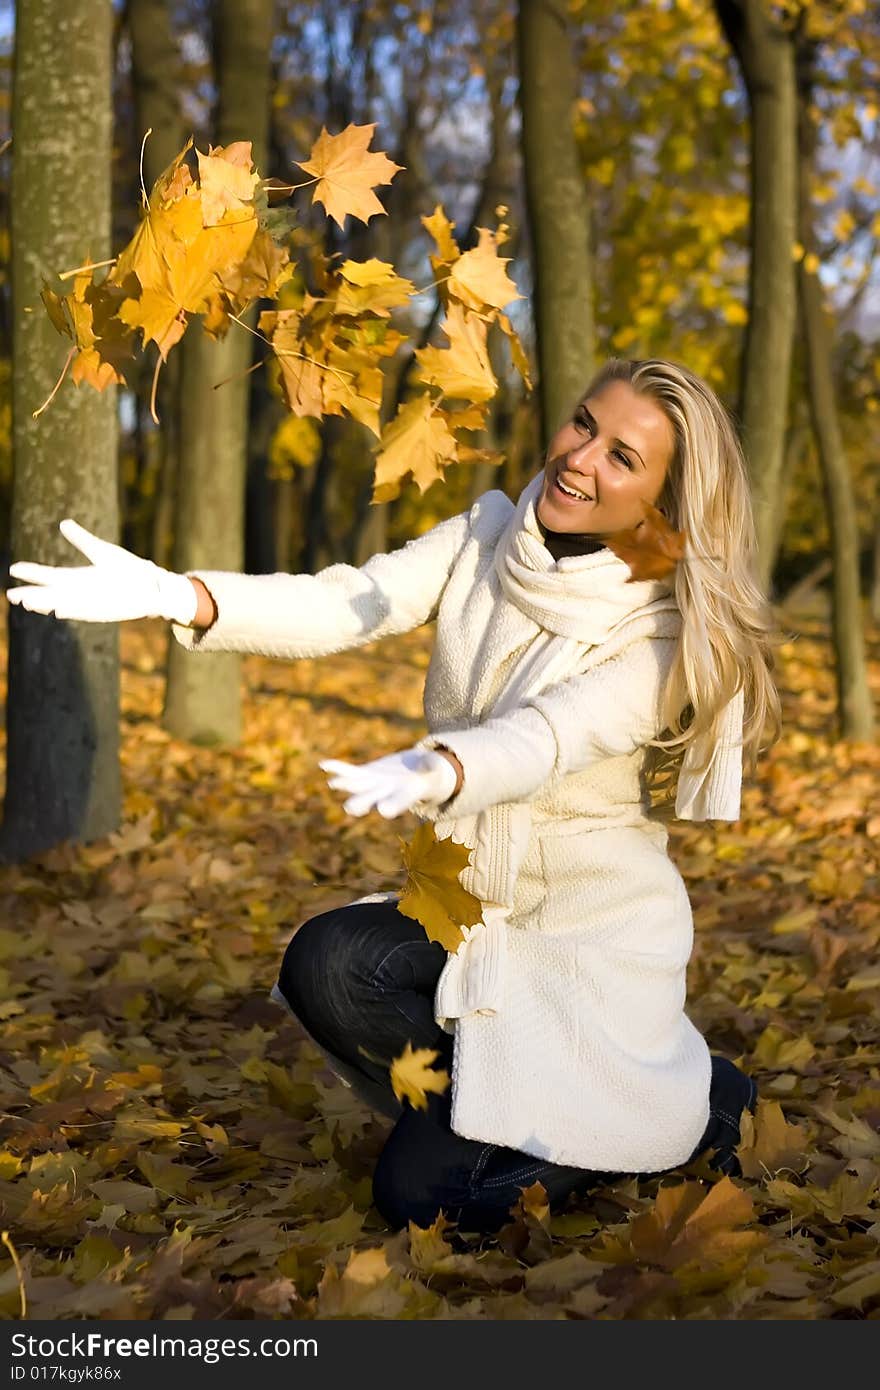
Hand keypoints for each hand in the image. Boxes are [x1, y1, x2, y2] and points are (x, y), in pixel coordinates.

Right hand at [6, 519, 198, 624]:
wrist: (151, 586)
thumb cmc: (127, 568)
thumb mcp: (101, 551)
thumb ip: (81, 539)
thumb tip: (63, 523)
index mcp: (78, 577)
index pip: (49, 575)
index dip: (32, 573)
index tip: (13, 569)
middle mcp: (81, 592)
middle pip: (51, 593)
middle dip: (32, 594)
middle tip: (11, 595)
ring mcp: (91, 602)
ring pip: (63, 605)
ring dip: (47, 605)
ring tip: (29, 603)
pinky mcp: (104, 611)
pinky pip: (84, 612)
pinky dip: (72, 612)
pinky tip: (59, 611)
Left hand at [319, 748, 459, 818]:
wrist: (418, 775)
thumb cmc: (430, 774)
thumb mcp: (433, 768)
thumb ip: (430, 765)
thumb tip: (431, 762)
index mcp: (405, 796)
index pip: (399, 803)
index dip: (393, 805)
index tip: (385, 810)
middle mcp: (386, 794)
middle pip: (372, 800)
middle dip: (361, 802)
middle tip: (350, 808)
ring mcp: (374, 785)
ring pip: (357, 786)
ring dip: (346, 785)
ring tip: (333, 783)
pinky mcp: (367, 774)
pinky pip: (350, 772)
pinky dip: (338, 768)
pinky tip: (324, 764)